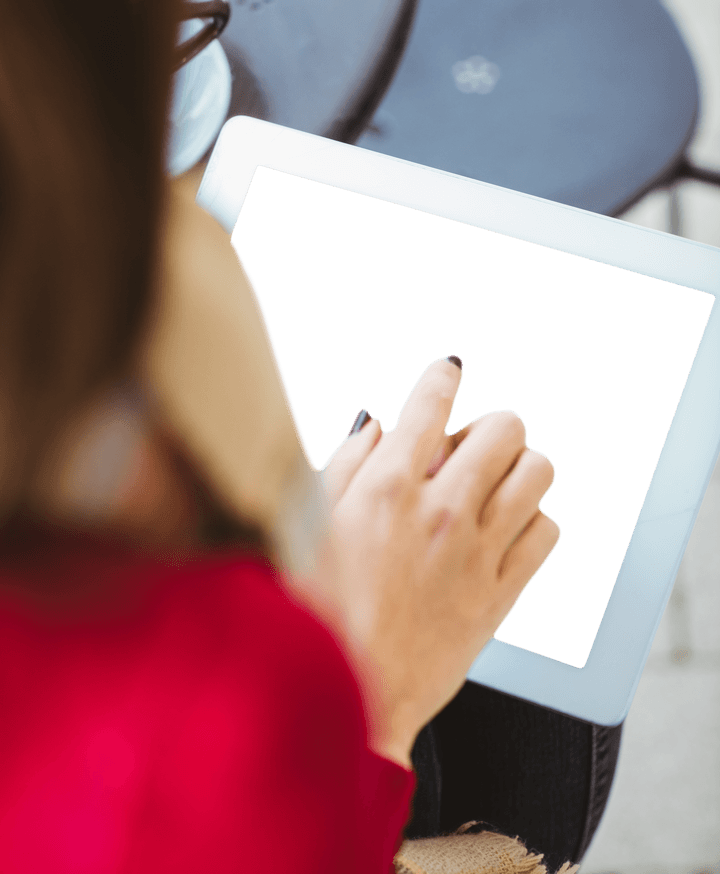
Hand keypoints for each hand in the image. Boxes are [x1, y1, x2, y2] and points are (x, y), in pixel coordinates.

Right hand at [319, 357, 559, 768]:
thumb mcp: (309, 526)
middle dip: (493, 426)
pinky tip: (507, 532)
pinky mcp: (499, 596)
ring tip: (499, 485)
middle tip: (476, 446)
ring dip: (521, 468)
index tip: (449, 372)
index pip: (429, 405)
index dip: (442, 378)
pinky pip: (546, 534)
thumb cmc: (313, 613)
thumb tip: (377, 425)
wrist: (344, 700)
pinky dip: (533, 523)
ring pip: (537, 474)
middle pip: (504, 430)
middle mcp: (439, 511)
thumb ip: (345, 466)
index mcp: (385, 488)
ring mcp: (475, 553)